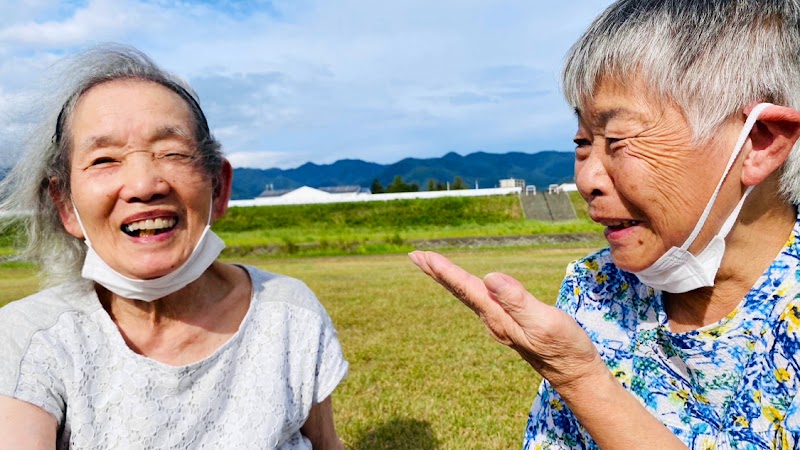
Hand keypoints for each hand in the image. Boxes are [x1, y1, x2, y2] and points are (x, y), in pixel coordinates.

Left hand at [409, 250, 603, 390]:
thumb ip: (517, 301)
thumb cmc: (565, 348)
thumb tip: (490, 277)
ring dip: (449, 279)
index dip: (444, 271)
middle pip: (460, 291)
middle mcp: (493, 320)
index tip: (422, 256)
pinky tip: (467, 285)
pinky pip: (480, 299)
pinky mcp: (509, 323)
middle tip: (415, 256)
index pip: (466, 288)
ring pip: (468, 295)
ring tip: (432, 265)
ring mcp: (500, 323)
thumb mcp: (544, 322)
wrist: (575, 374)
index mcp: (498, 317)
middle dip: (437, 272)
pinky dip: (467, 286)